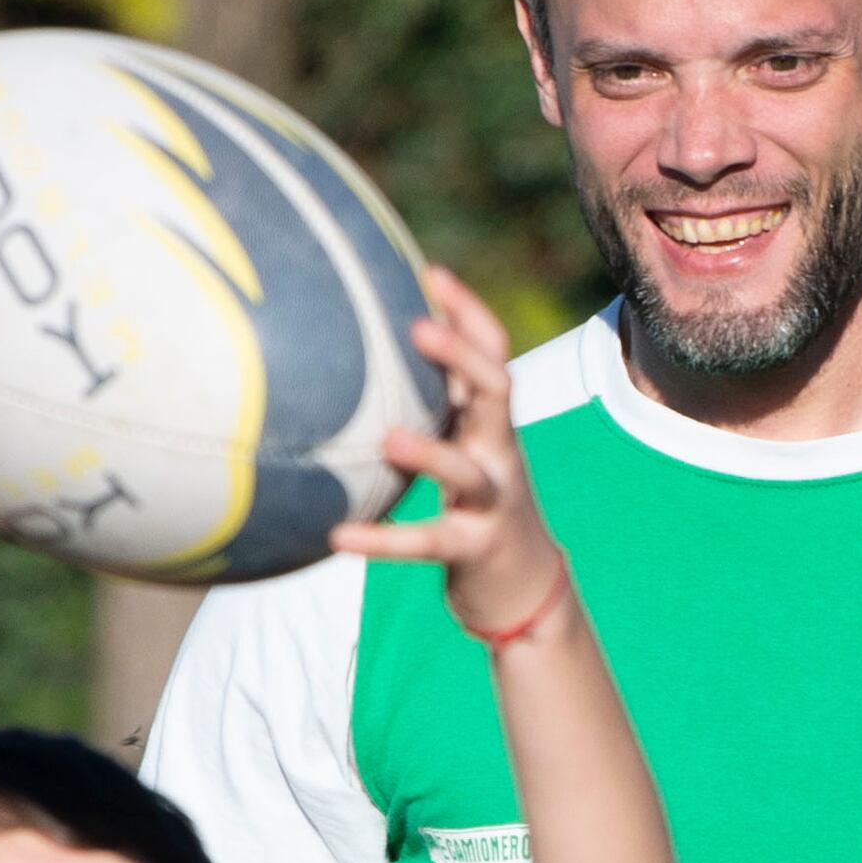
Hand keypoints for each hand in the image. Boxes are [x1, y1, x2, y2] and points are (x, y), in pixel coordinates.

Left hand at [332, 266, 565, 638]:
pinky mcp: (473, 549)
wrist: (524, 590)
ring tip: (388, 438)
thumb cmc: (475, 506)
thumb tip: (360, 360)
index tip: (430, 272)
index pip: (494, 355)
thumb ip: (432, 408)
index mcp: (492, 423)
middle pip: (497, 392)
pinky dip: (383, 541)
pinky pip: (427, 542)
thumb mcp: (461, 448)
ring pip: (466, 472)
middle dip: (462, 356)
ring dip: (429, 454)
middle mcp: (500, 454)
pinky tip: (337, 537)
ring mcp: (492, 502)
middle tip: (418, 328)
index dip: (469, 313)